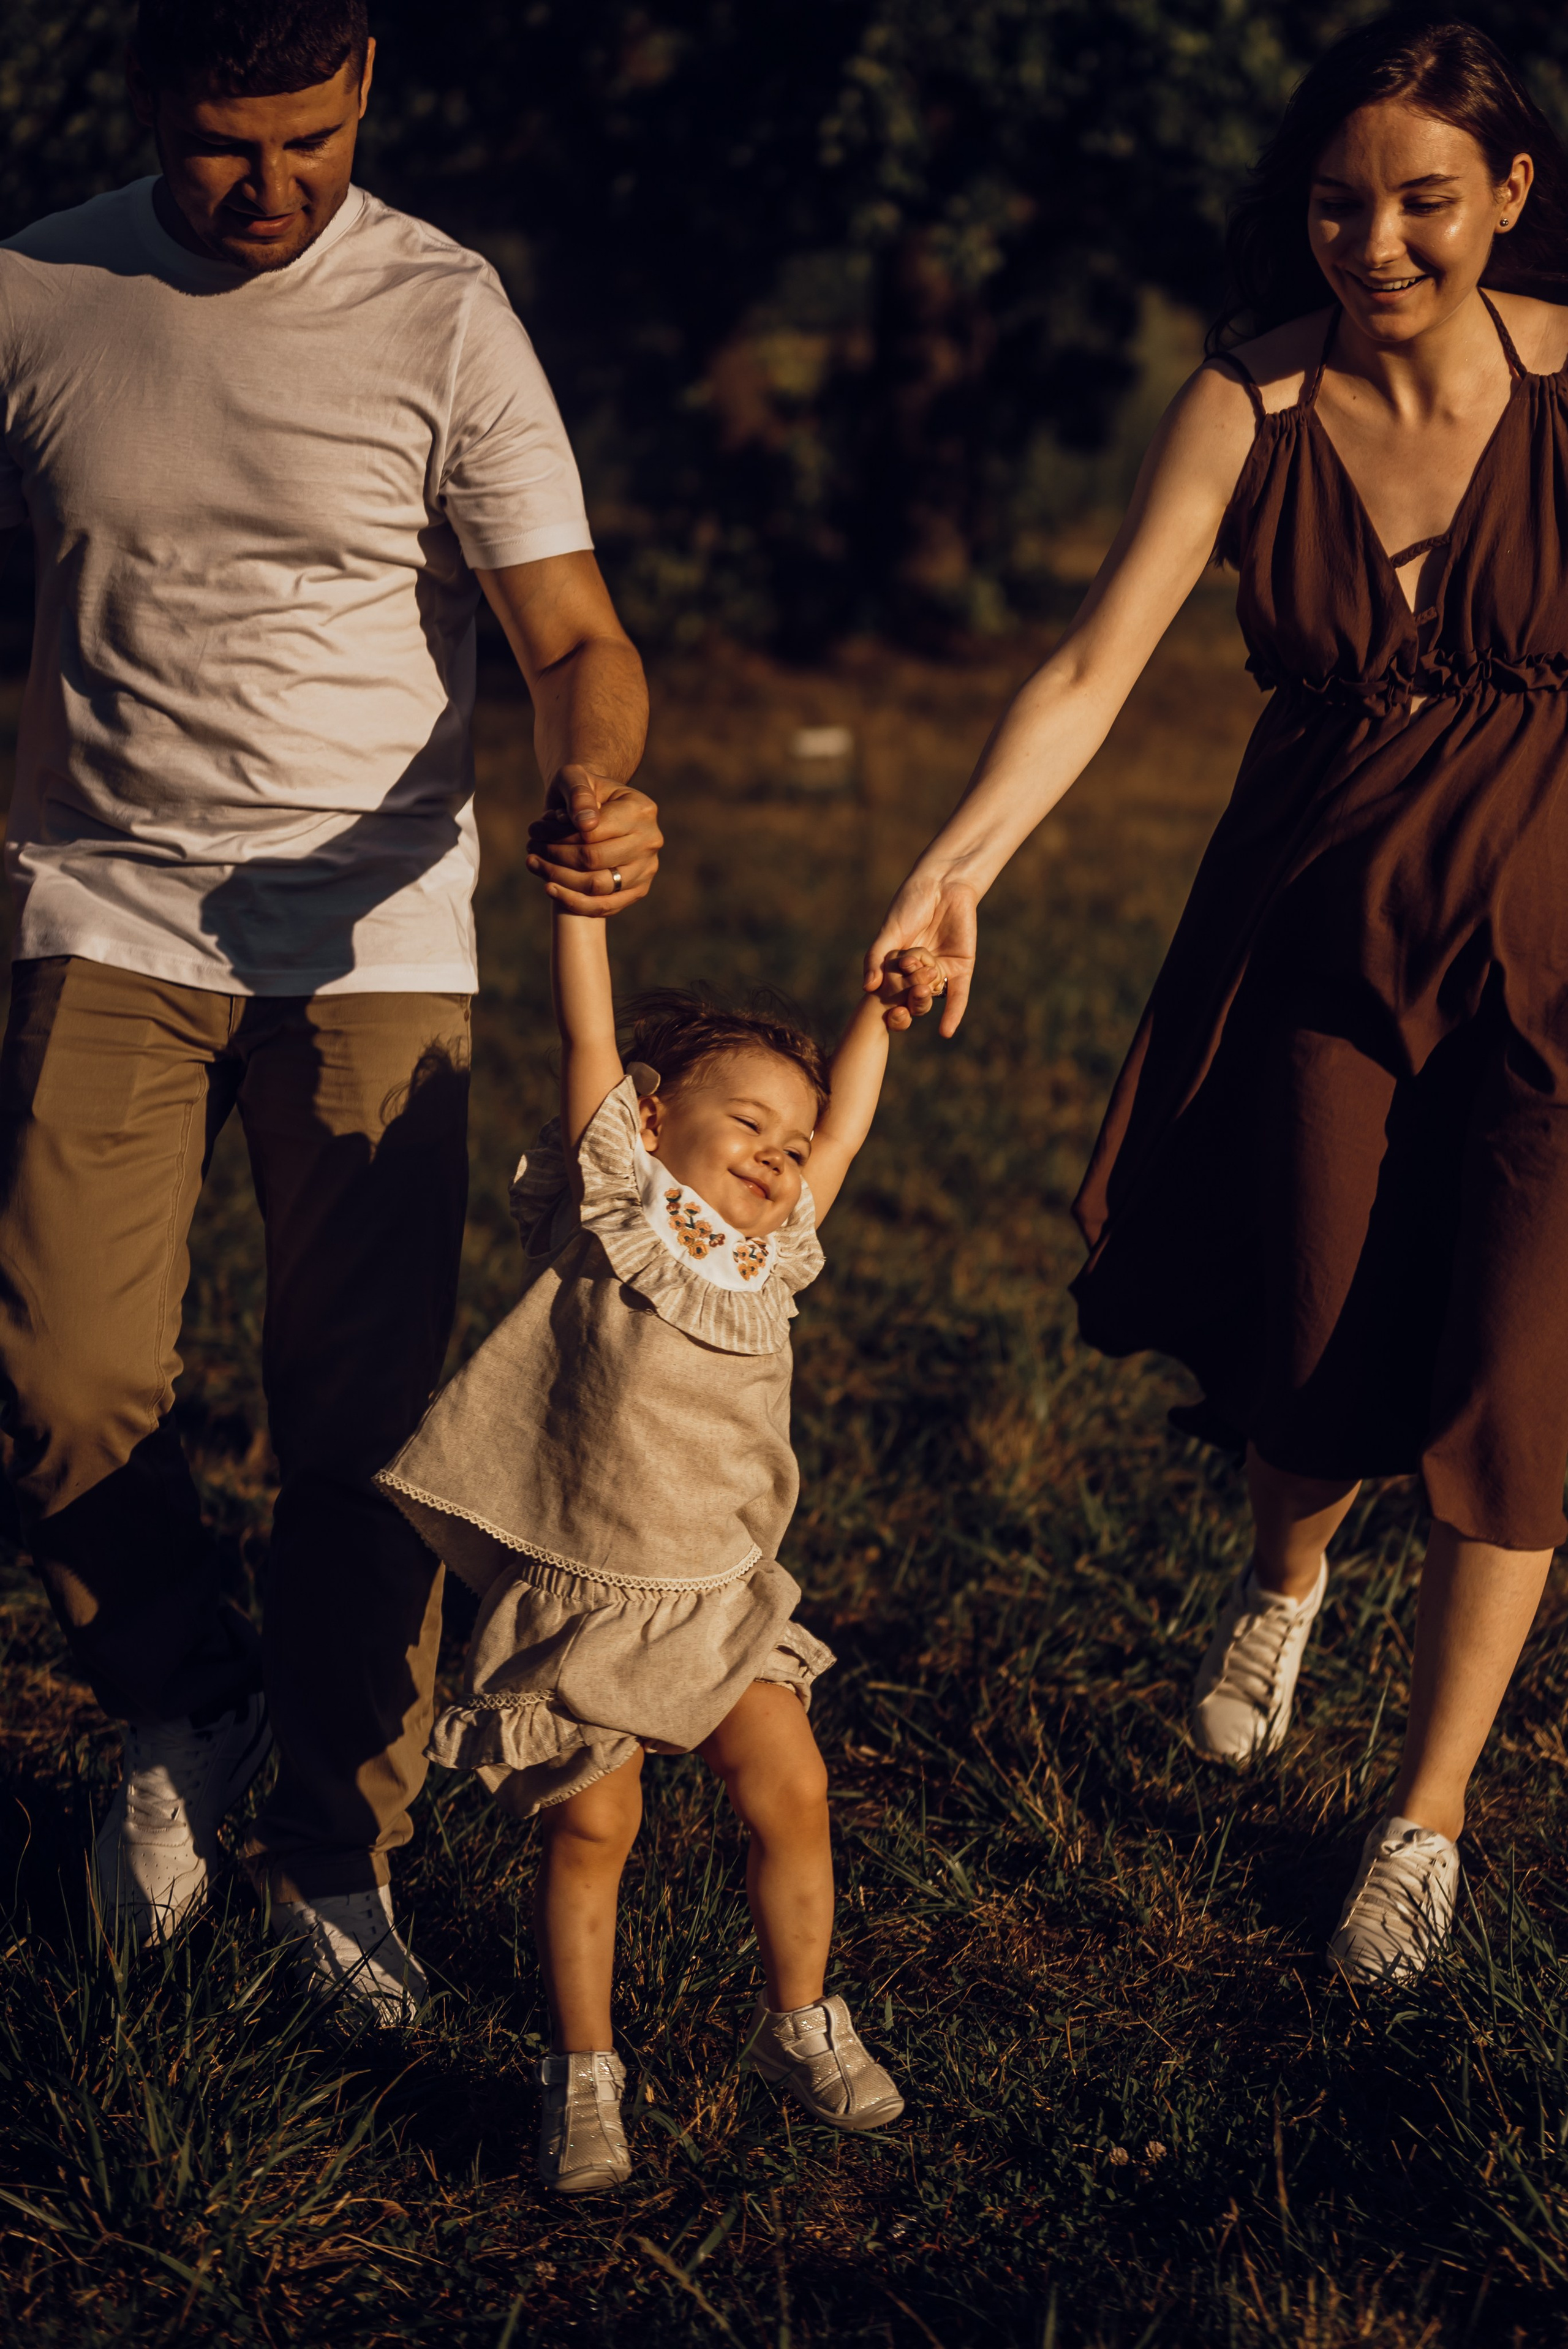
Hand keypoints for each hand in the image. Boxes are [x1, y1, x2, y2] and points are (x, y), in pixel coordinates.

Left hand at [526, 763, 662, 915]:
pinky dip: (574, 902)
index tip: (534, 830)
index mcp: (641, 810)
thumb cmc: (582, 791)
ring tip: (534, 864)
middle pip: (594, 860)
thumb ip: (578, 792)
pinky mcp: (638, 890)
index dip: (559, 835)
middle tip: (531, 848)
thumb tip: (586, 825)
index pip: (593, 833)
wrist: (596, 808)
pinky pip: (605, 906)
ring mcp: (646, 868)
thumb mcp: (574, 777)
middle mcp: (650, 840)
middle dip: (555, 856)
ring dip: (559, 879)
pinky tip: (549, 888)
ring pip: (597, 886)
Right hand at [863, 874, 977, 1036]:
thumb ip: (876, 958)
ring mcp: (939, 972)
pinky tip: (945, 1031)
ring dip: (924, 997)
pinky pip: (958, 997)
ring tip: (921, 989)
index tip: (882, 1008)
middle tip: (907, 979)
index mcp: (896, 966)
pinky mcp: (961, 969)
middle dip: (908, 994)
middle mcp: (917, 974)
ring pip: (930, 997)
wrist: (942, 885)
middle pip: (910, 998)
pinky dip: (953, 1014)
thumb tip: (867, 989)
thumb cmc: (910, 904)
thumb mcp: (890, 931)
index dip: (886, 1004)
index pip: (889, 994)